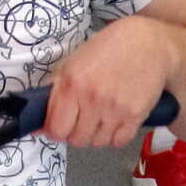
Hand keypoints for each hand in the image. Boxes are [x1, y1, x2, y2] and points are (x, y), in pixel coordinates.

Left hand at [44, 16, 173, 148]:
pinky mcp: (135, 115)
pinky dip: (116, 135)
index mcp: (72, 83)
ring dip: (97, 134)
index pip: (57, 129)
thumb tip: (37, 126)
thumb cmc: (108, 50)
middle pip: (77, 140)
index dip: (57, 131)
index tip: (62, 125)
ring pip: (98, 142)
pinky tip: (117, 119)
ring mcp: (115, 108)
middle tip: (85, 118)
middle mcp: (92, 98)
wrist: (148, 43)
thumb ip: (55, 94)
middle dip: (77, 132)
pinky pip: (118, 141)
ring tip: (103, 115)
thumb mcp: (74, 63)